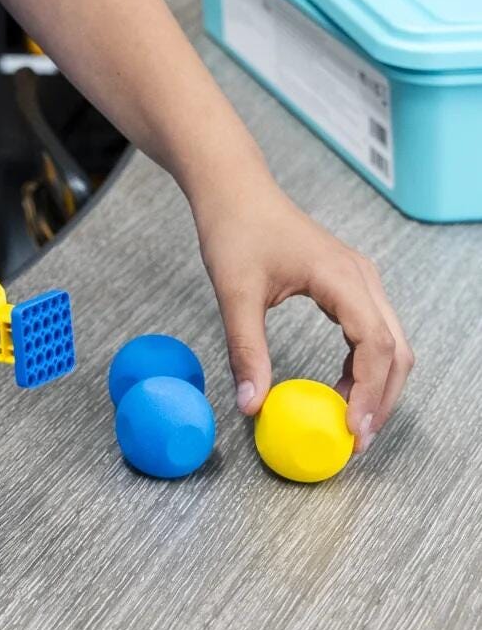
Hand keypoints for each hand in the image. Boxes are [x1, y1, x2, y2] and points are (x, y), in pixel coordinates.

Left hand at [193, 176, 413, 450]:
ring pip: (391, 343)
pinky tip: (340, 389)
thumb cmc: (234, 229)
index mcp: (340, 276)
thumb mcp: (234, 293)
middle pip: (396, 349)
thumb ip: (245, 350)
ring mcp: (359, 279)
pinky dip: (366, 366)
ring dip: (378, 385)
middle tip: (356, 441)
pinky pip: (372, 332)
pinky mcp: (348, 283)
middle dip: (382, 399)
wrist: (233, 188)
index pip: (374, 344)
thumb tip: (251, 405)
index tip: (350, 430)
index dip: (368, 392)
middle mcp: (361, 278)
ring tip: (351, 423)